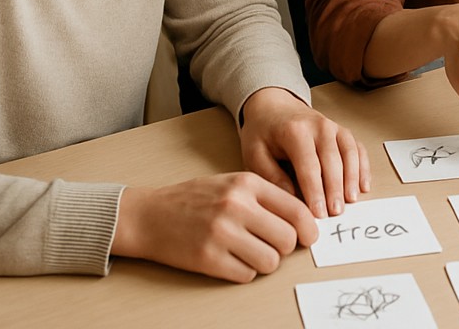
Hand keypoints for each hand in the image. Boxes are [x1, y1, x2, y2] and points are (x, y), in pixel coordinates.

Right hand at [113, 172, 314, 282]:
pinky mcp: (208, 259)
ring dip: (266, 261)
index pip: (296, 210)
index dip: (308, 228)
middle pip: (287, 238)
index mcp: (247, 183)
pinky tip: (232, 260)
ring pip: (270, 261)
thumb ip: (266, 197)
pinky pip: (246, 275)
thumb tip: (302, 220)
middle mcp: (237, 206)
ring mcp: (221, 233)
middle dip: (285, 247)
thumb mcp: (233, 183)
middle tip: (274, 245)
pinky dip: (245, 271)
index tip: (309, 237)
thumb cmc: (196, 198)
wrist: (150, 214)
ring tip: (251, 252)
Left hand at [239, 87, 369, 218]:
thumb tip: (291, 199)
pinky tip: (363, 185)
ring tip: (351, 201)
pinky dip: (363, 166)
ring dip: (352, 178)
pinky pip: (357, 148)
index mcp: (295, 131)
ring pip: (349, 153)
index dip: (315, 191)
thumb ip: (271, 176)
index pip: (309, 166)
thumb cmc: (263, 132)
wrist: (273, 105)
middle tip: (336, 212)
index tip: (318, 213)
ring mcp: (333, 126)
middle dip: (335, 189)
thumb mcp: (255, 153)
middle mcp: (318, 126)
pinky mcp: (341, 130)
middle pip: (332, 160)